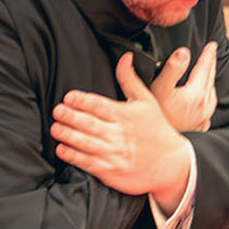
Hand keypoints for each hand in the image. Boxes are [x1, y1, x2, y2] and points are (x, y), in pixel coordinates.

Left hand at [52, 53, 192, 207]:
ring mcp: (114, 154)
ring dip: (69, 135)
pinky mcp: (111, 171)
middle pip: (90, 124)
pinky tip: (62, 149)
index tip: (69, 97)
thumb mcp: (147, 101)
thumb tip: (124, 57)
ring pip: (87, 143)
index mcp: (125, 115)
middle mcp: (118, 134)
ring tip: (55, 128)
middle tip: (57, 111)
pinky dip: (73, 156)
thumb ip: (129, 79)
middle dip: (71, 117)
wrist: (172, 163)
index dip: (82, 101)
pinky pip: (88, 163)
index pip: (100, 106)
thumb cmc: (157, 130)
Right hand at [150, 41, 217, 133]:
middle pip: (211, 80)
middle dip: (211, 65)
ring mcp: (203, 118)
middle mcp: (204, 106)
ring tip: (208, 75)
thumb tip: (184, 52)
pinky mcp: (200, 128)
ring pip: (212, 94)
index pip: (205, 68)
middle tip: (212, 54)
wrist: (157, 149)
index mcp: (197, 94)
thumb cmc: (155, 119)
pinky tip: (203, 100)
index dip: (208, 54)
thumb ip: (172, 69)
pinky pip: (209, 108)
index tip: (212, 44)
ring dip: (211, 82)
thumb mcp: (159, 89)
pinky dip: (208, 99)